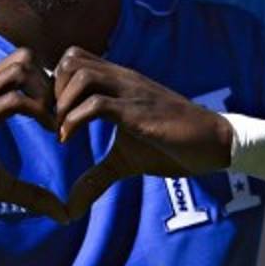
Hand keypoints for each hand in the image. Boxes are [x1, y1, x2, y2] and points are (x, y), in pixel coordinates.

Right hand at [0, 48, 68, 223]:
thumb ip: (30, 193)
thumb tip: (62, 214)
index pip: (20, 64)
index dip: (47, 84)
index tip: (59, 115)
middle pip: (24, 56)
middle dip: (51, 80)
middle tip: (62, 114)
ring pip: (22, 67)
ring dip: (48, 92)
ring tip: (55, 122)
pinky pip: (16, 99)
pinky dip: (41, 112)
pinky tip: (50, 133)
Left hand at [53, 46, 233, 218]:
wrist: (214, 142)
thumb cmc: (171, 145)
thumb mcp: (126, 161)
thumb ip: (97, 176)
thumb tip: (70, 206)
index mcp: (118, 82)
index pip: (74, 59)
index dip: (54, 84)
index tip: (50, 116)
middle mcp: (122, 79)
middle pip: (71, 59)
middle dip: (52, 90)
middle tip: (49, 122)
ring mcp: (131, 92)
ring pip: (81, 74)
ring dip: (61, 103)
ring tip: (59, 130)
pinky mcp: (138, 112)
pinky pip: (97, 104)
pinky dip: (74, 121)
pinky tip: (68, 140)